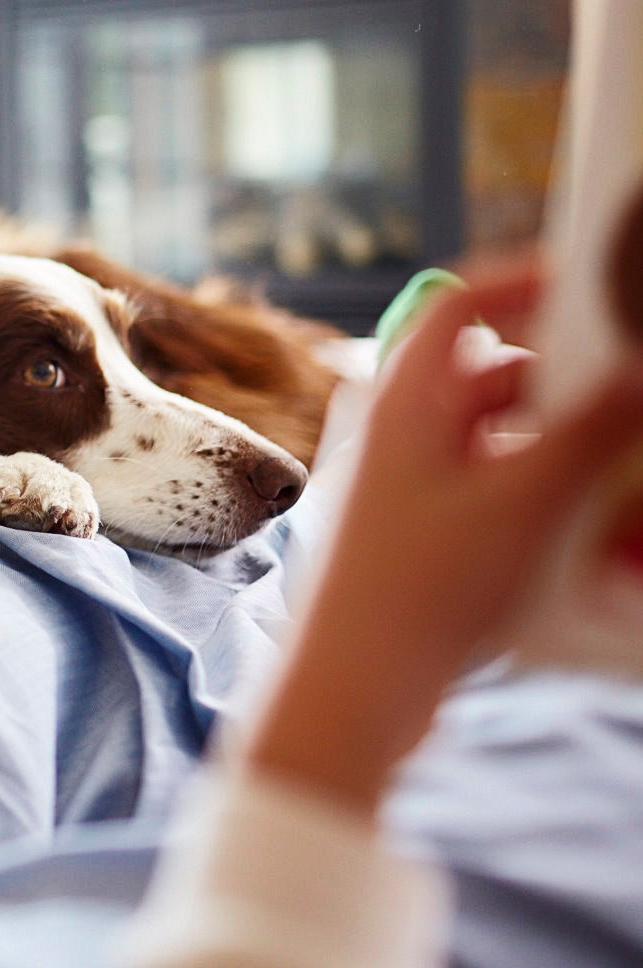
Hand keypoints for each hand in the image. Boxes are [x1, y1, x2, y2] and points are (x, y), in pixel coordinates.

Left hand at [247, 262, 642, 812]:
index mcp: (406, 400)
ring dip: (565, 448)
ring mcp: (413, 486)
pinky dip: (545, 497)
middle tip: (630, 398)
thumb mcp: (523, 502)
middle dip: (571, 384)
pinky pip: (498, 492)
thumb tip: (637, 372)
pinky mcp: (427, 537)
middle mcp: (403, 432)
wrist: (354, 688)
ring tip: (618, 470)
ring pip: (505, 440)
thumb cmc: (418, 588)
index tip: (593, 285)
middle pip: (497, 376)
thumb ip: (590, 432)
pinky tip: (592, 533)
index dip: (523, 280)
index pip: (459, 304)